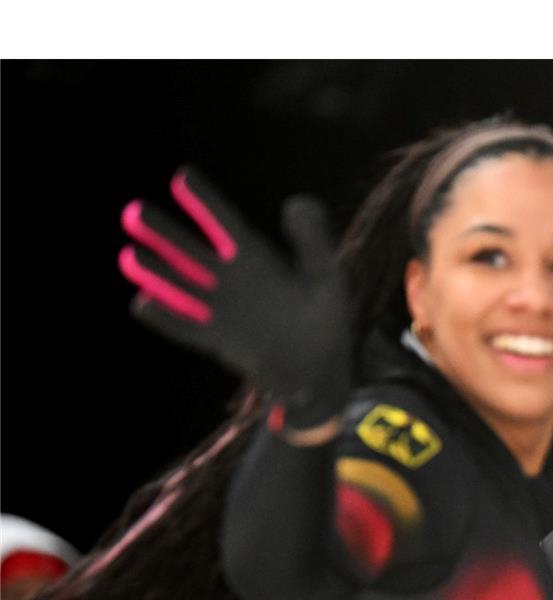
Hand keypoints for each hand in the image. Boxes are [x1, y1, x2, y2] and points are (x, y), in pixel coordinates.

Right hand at [118, 166, 350, 427]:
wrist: (320, 372)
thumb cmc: (325, 321)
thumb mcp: (325, 275)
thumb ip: (312, 239)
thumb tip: (294, 202)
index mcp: (257, 258)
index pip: (225, 223)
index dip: (206, 201)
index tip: (183, 176)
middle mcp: (231, 279)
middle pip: (191, 251)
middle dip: (164, 232)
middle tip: (134, 212)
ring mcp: (221, 309)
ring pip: (182, 285)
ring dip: (156, 272)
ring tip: (129, 255)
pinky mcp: (218, 339)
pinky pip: (187, 327)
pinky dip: (167, 318)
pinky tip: (142, 304)